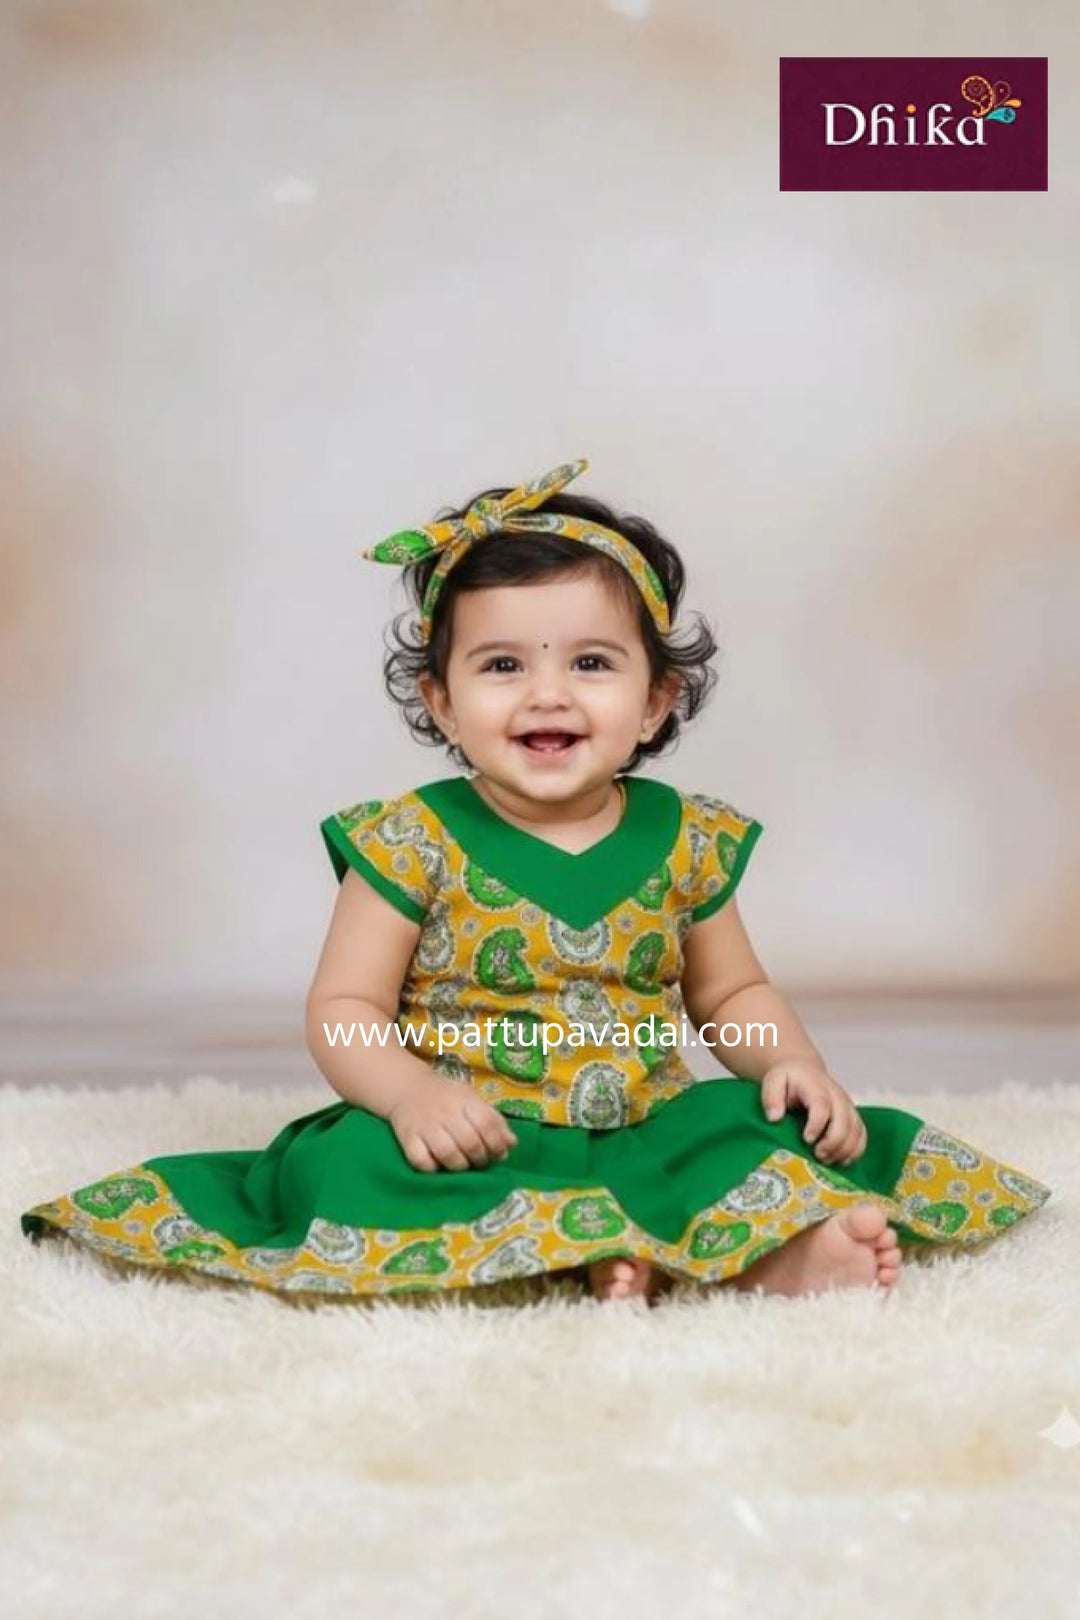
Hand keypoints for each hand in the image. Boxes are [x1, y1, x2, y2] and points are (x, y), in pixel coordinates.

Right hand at [388, 1075, 518, 1172]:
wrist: (407, 1088)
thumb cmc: (447, 1097)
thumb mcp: (472, 1100)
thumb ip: (493, 1121)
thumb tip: (511, 1144)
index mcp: (464, 1100)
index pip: (486, 1123)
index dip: (497, 1142)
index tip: (499, 1153)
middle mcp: (445, 1112)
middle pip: (469, 1141)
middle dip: (480, 1158)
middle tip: (481, 1161)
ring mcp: (424, 1126)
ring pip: (447, 1154)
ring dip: (460, 1166)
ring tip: (463, 1164)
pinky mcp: (407, 1138)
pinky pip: (421, 1161)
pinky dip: (433, 1168)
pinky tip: (439, 1165)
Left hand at [759, 1058, 866, 1166]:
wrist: (805, 1071)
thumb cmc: (789, 1079)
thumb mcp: (773, 1081)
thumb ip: (771, 1097)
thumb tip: (774, 1118)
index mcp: (816, 1086)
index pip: (821, 1105)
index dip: (817, 1124)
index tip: (807, 1139)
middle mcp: (836, 1095)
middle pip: (844, 1120)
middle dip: (833, 1142)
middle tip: (818, 1155)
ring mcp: (848, 1106)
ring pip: (856, 1130)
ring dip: (844, 1149)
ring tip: (826, 1160)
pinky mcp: (853, 1116)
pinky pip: (861, 1135)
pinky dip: (855, 1151)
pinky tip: (841, 1161)